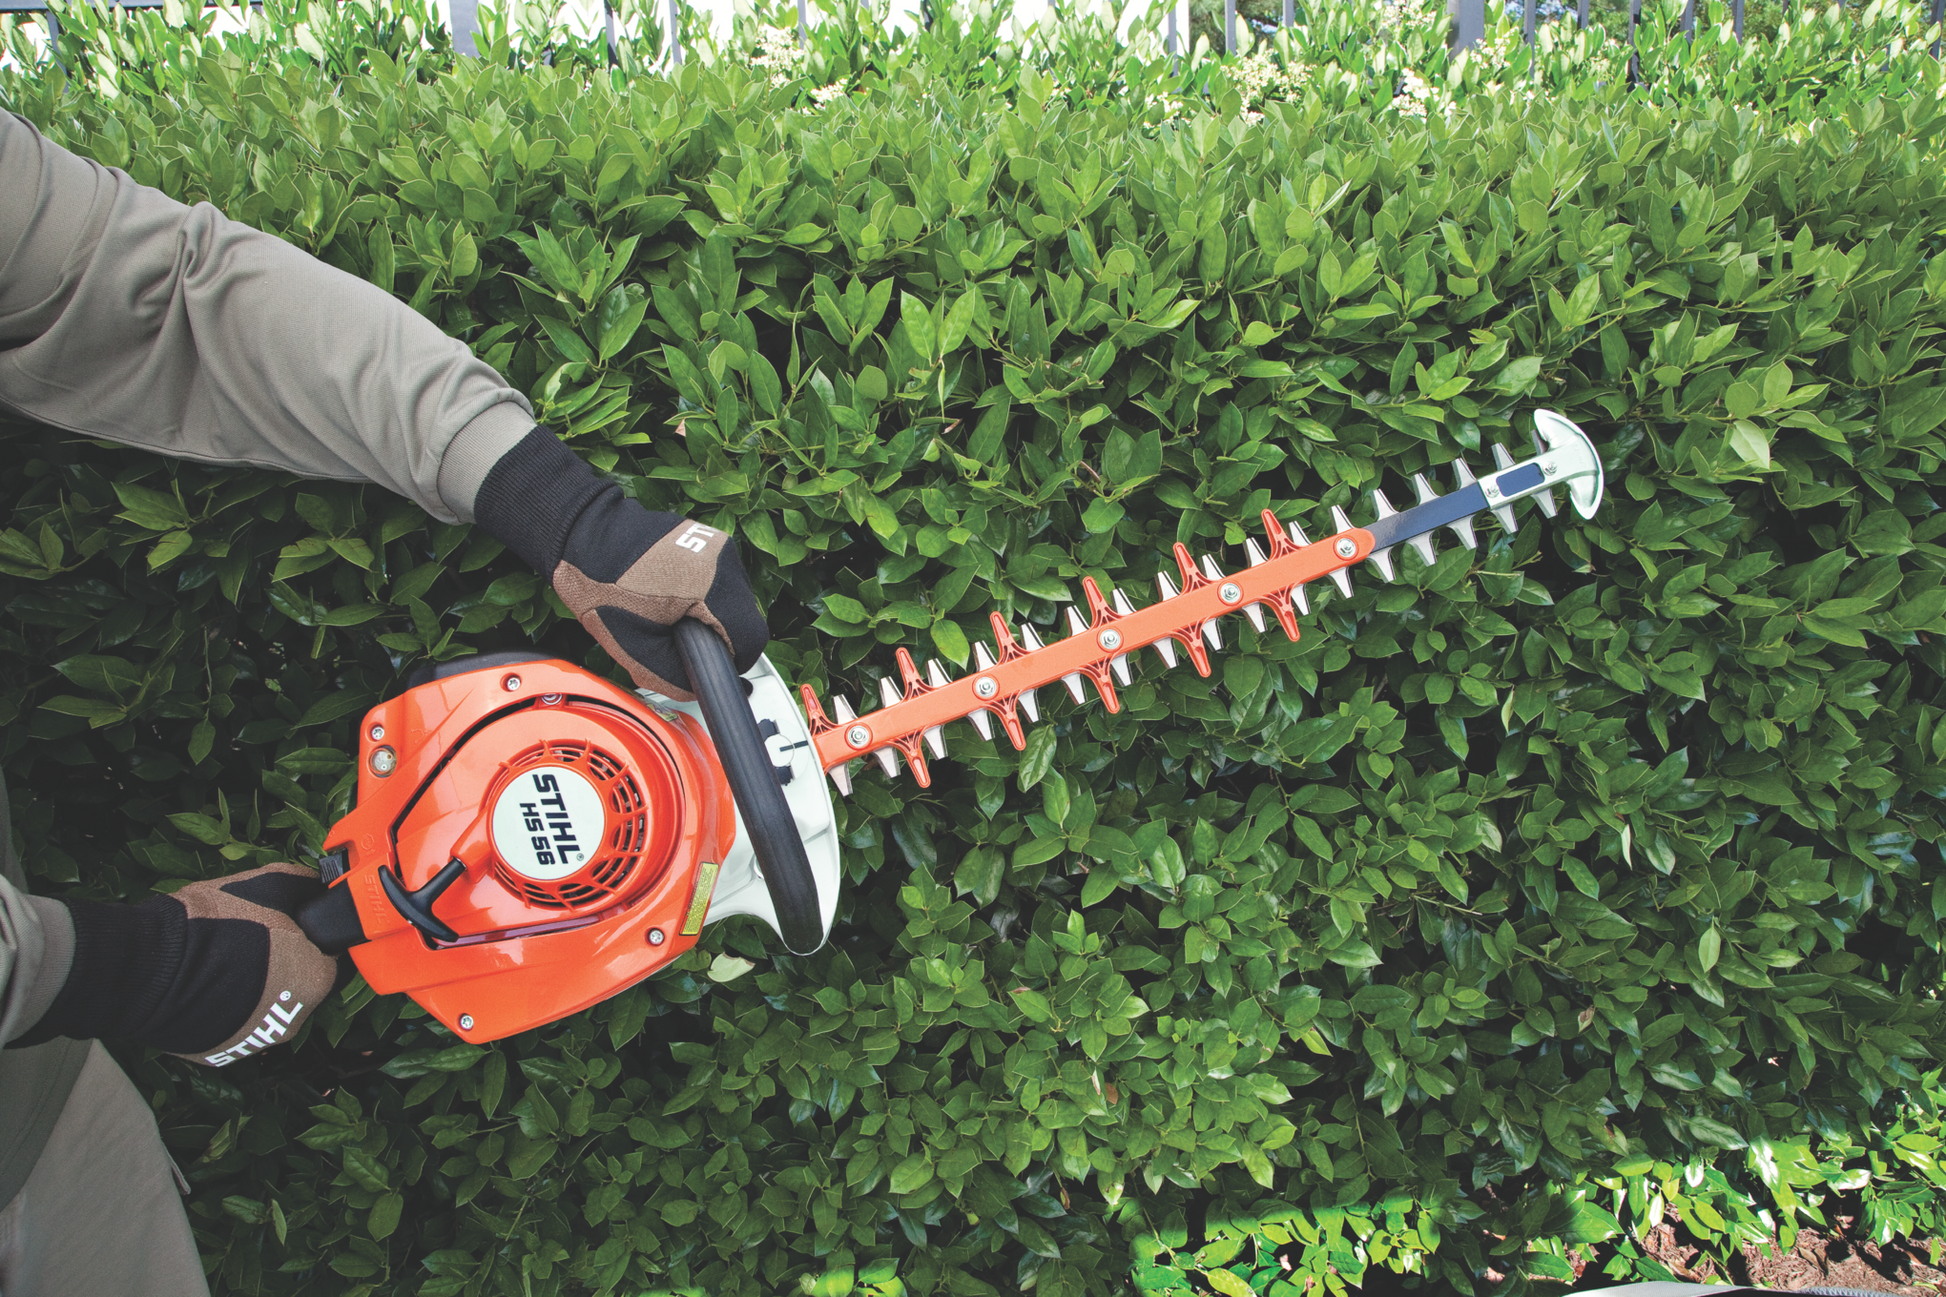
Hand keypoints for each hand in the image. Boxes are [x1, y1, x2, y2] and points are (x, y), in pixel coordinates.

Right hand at [17, 863, 341, 1065]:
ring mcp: (256, 1042)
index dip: (306, 938)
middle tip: (251, 943)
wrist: (149, 967)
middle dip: (282, 965)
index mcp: (317, 979)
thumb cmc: (215, 923)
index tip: (286, 927)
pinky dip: (227, 1010)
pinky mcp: (220, 1055)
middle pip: (298, 985)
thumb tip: (318, 887)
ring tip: (223, 964)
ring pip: (266, 1009)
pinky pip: (235, 1026)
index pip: (327, 956)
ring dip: (254, 989)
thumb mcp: (271, 883)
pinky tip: (206, 988)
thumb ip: (305, 887)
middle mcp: (294, 1019)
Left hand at [472, 429, 767, 699]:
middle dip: (716, 637)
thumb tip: (696, 687)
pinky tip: (668, 594)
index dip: (728, 661)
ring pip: (733, 600)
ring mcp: (717, 545)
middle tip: (676, 640)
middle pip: (744, 619)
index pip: (750, 640)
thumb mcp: (634, 649)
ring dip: (710, 615)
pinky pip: (719, 580)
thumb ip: (672, 677)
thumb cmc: (599, 586)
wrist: (581, 535)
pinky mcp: (706, 539)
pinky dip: (701, 594)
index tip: (702, 664)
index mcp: (710, 586)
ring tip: (668, 614)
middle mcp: (722, 560)